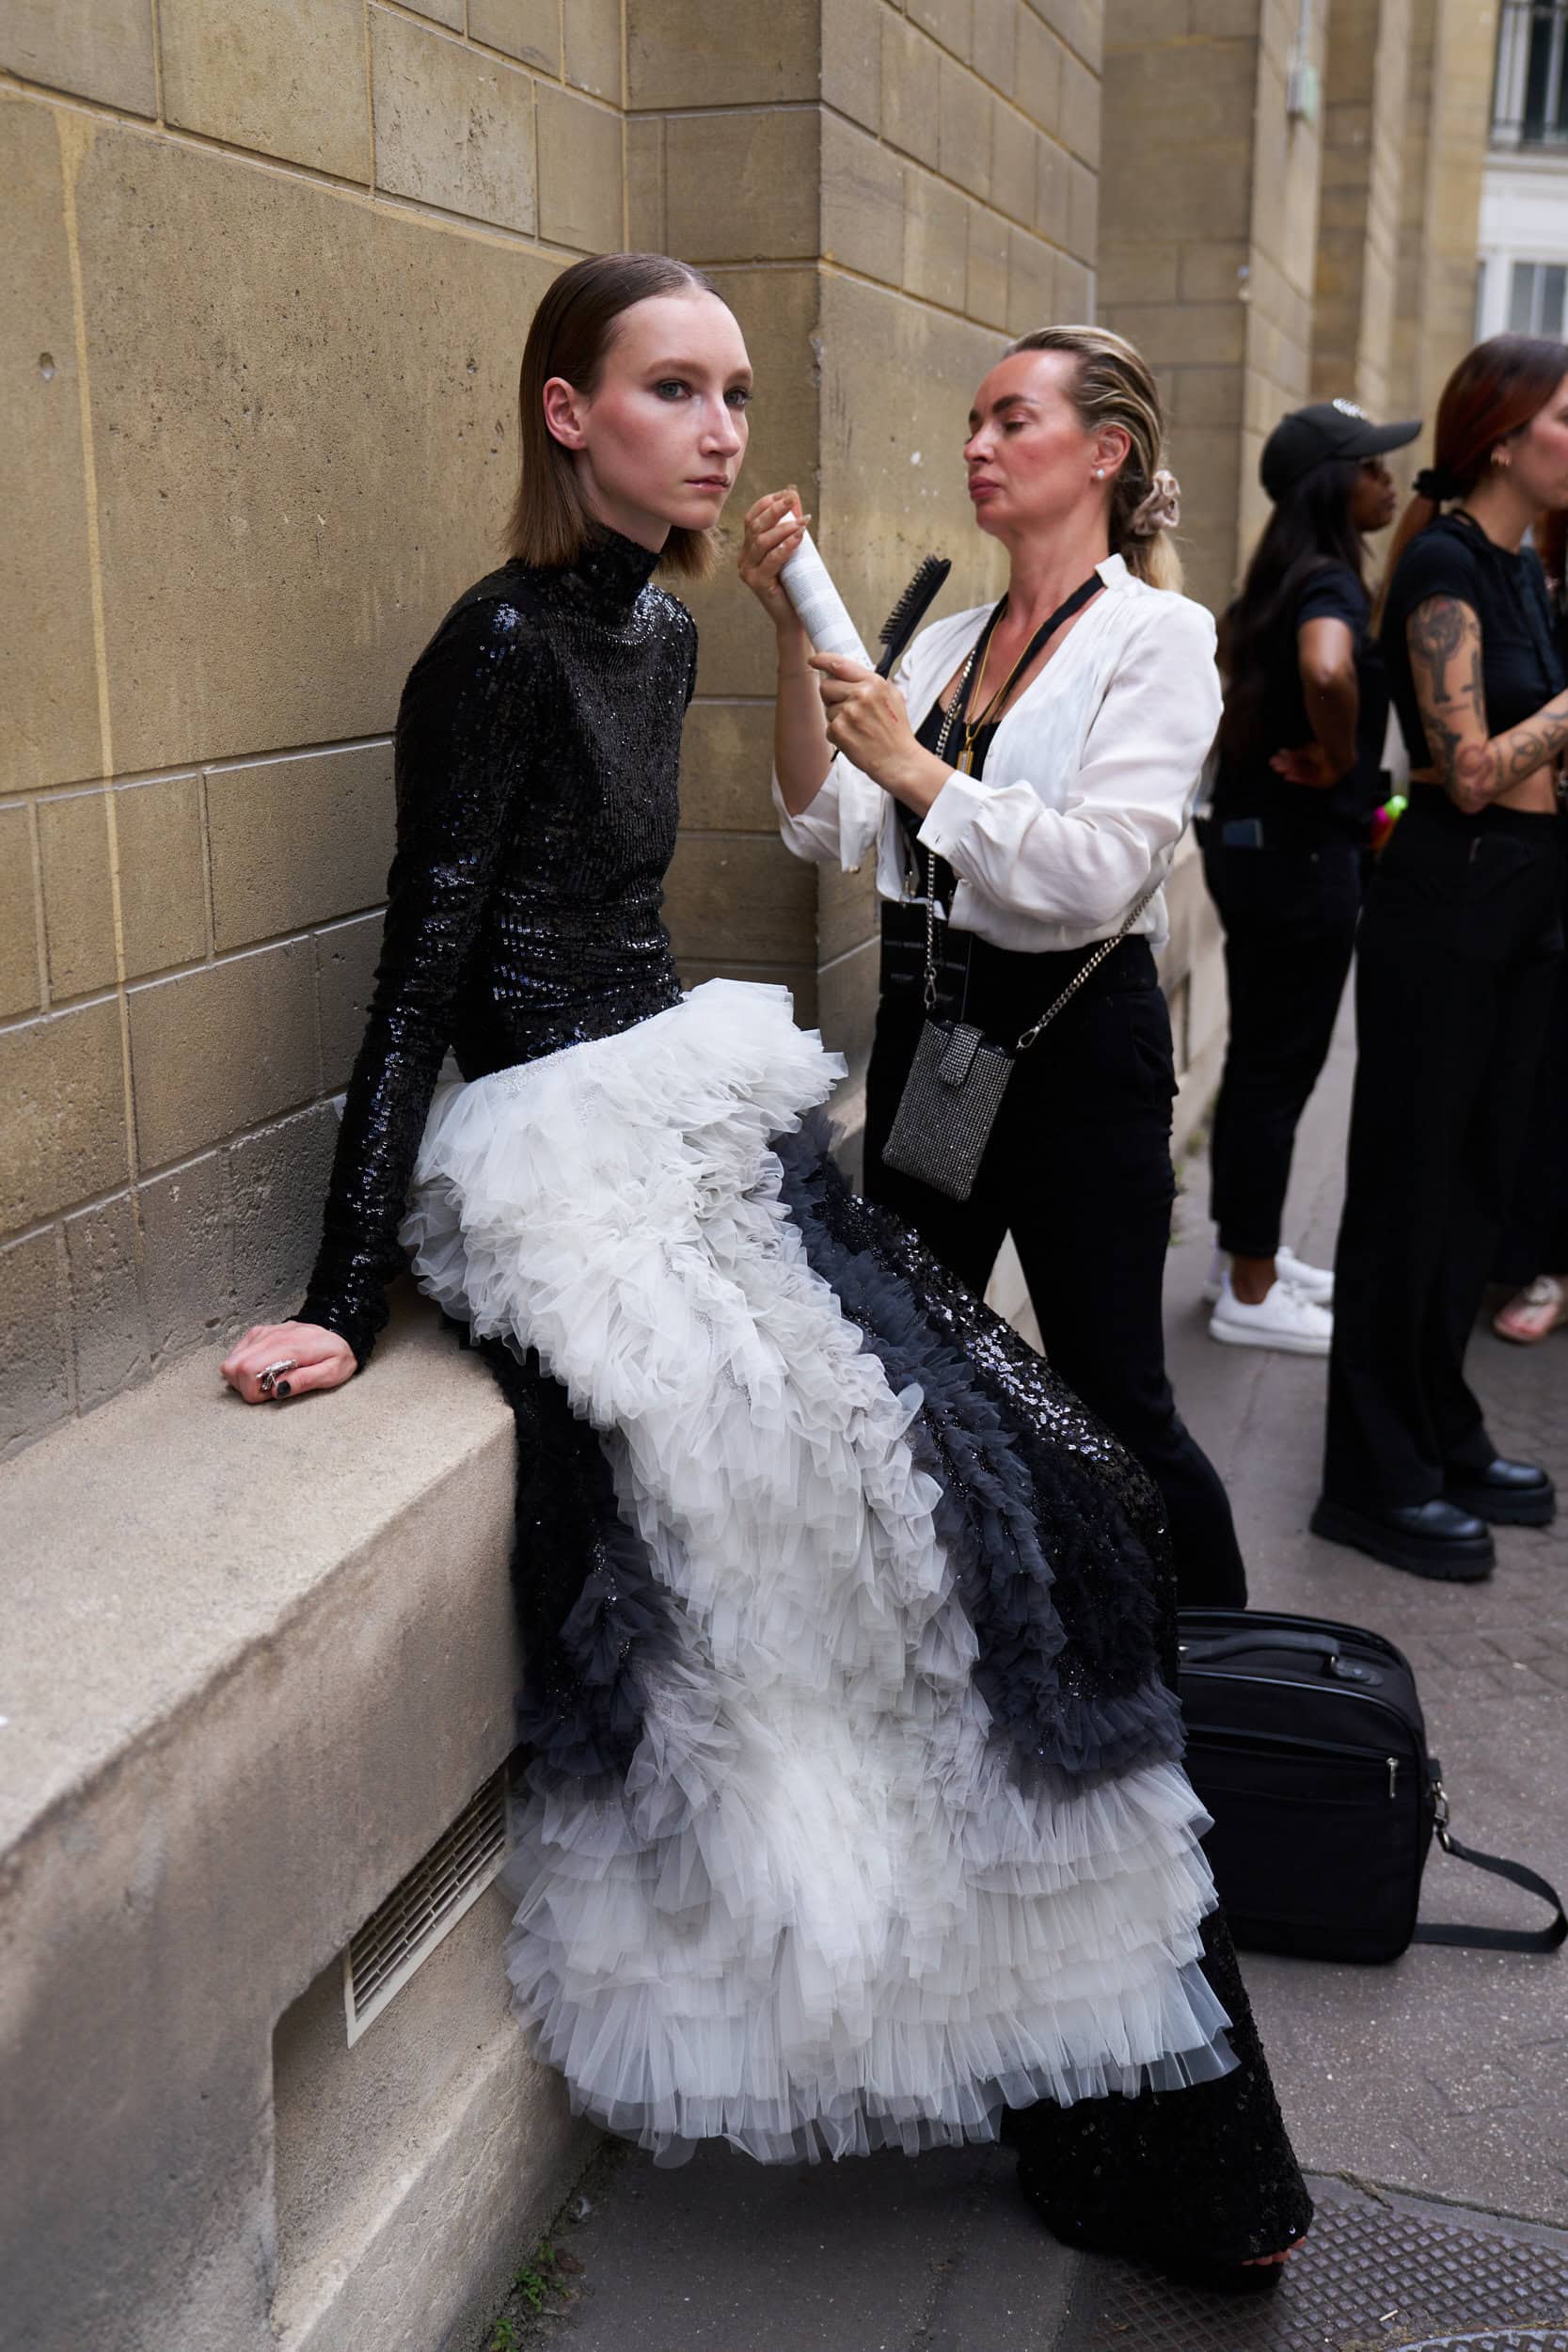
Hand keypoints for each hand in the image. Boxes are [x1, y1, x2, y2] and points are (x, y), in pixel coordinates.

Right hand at [221, 1319, 356, 1404]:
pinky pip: (237, 1354)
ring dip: (244, 1378)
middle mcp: (271, 1336)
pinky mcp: (259, 1333)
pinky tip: (265, 1369)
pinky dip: (245, 1367)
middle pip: (233, 1366)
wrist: (340, 1332)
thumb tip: (276, 1389)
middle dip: (245, 1387)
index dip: (254, 1391)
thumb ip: (304, 1381)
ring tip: (269, 1379)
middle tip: (270, 1388)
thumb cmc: (337, 1354)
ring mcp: (263, 1333)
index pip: (248, 1369)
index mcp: (289, 1346)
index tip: (273, 1392)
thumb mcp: (332, 1373)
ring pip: (231, 1362)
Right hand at [738, 488, 808, 635]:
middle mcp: (744, 558)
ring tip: (802, 520)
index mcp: (748, 549)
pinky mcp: (757, 583)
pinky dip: (786, 546)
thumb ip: (790, 530)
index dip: (767, 503)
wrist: (794, 616)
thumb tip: (796, 499)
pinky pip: (771, 560)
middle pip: (755, 526)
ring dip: (783, 527)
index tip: (786, 493)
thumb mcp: (792, 552)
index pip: (751, 518)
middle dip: (775, 509)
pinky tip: (798, 537)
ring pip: (762, 541)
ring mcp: (748, 571)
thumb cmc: (795, 584)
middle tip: (792, 498)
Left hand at [809, 651, 948, 811]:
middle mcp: (861, 694)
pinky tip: (854, 738)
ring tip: (857, 728)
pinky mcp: (839, 730)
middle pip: (826, 686)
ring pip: (827, 709)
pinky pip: (828, 727)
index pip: (840, 664)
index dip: (822, 660)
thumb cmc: (896, 733)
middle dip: (832, 697)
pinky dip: (838, 735)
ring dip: (837, 718)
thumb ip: (872, 683)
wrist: (898, 760)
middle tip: (848, 710)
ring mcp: (848, 712)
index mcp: (874, 683)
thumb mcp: (893, 697)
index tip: (814, 660)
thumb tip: (852, 673)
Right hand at [1269, 742, 1342, 789]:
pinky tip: (1287, 777)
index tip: (1277, 759)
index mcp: (1318, 755)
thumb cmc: (1324, 750)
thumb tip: (1281, 752)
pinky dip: (1298, 779)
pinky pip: (1308, 781)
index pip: (1301, 759)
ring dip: (1290, 772)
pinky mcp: (1324, 783)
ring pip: (1302, 773)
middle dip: (1286, 766)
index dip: (1288, 760)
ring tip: (1278, 770)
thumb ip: (1295, 754)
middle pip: (1300, 766)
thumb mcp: (1307, 750)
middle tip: (1274, 765)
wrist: (1339, 756)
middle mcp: (1320, 764)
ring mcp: (1322, 773)